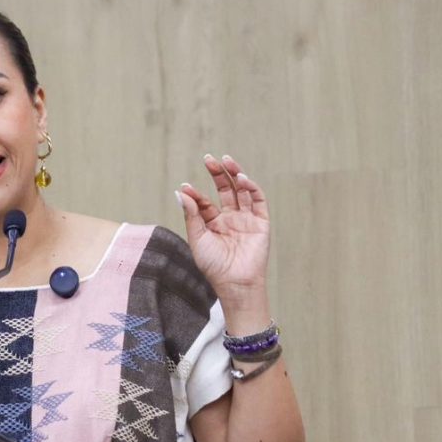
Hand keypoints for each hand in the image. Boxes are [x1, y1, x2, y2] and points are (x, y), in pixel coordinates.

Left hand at [175, 154, 270, 305]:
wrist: (234, 283)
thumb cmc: (213, 265)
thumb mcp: (197, 238)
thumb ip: (192, 215)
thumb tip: (180, 192)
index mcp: (213, 224)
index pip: (205, 202)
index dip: (196, 193)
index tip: (186, 186)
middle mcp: (230, 219)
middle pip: (225, 190)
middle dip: (218, 174)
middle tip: (209, 159)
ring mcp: (246, 219)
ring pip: (242, 191)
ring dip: (235, 175)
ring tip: (226, 161)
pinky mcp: (261, 223)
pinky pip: (258, 201)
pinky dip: (251, 188)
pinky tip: (241, 178)